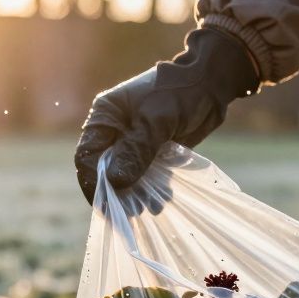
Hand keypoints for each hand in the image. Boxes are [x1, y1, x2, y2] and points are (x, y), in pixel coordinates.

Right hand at [75, 28, 257, 203]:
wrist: (211, 84)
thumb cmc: (180, 93)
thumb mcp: (156, 121)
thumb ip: (136, 151)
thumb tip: (113, 181)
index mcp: (106, 116)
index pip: (87, 155)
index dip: (92, 181)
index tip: (105, 203)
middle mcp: (115, 131)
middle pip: (105, 170)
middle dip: (115, 192)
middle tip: (129, 213)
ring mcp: (134, 142)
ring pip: (126, 176)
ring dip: (136, 194)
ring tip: (150, 207)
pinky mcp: (153, 152)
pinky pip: (146, 175)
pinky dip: (152, 188)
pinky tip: (162, 200)